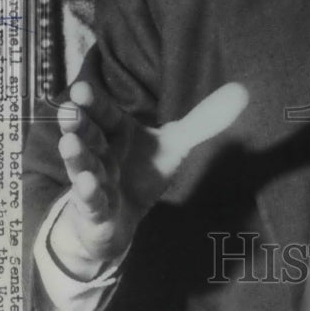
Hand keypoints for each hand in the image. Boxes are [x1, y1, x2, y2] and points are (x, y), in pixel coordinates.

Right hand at [50, 80, 248, 279]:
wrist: (121, 220)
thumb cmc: (141, 173)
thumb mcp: (175, 145)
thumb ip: (203, 120)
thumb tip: (241, 91)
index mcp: (116, 133)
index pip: (103, 114)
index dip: (93, 103)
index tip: (81, 90)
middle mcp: (101, 154)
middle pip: (89, 136)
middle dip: (79, 124)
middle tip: (69, 110)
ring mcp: (94, 183)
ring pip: (84, 167)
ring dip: (77, 156)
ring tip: (69, 142)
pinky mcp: (95, 211)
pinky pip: (91, 201)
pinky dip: (88, 193)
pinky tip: (87, 184)